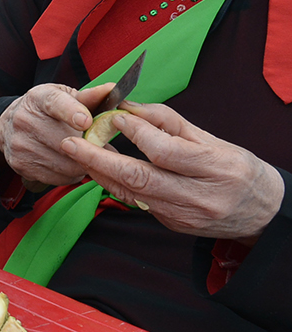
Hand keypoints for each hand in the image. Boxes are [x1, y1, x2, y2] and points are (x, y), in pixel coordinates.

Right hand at [0, 83, 114, 188]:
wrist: (9, 126)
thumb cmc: (46, 112)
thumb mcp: (65, 98)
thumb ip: (89, 97)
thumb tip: (111, 90)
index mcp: (39, 98)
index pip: (55, 103)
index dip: (71, 112)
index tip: (86, 122)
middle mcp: (24, 119)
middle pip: (64, 140)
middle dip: (89, 147)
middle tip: (100, 147)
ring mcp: (20, 143)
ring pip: (64, 163)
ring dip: (81, 163)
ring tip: (84, 155)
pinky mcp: (19, 164)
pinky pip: (57, 177)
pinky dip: (69, 174)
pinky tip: (69, 164)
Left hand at [60, 103, 283, 241]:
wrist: (261, 212)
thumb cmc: (238, 168)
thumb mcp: (212, 139)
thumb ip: (168, 122)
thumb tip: (127, 106)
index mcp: (216, 168)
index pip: (165, 151)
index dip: (135, 132)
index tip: (113, 116)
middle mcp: (200, 196)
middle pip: (139, 178)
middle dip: (99, 159)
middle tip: (71, 142)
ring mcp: (184, 215)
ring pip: (131, 194)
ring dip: (99, 173)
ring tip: (77, 153)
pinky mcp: (173, 225)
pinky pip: (137, 203)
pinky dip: (115, 185)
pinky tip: (99, 170)